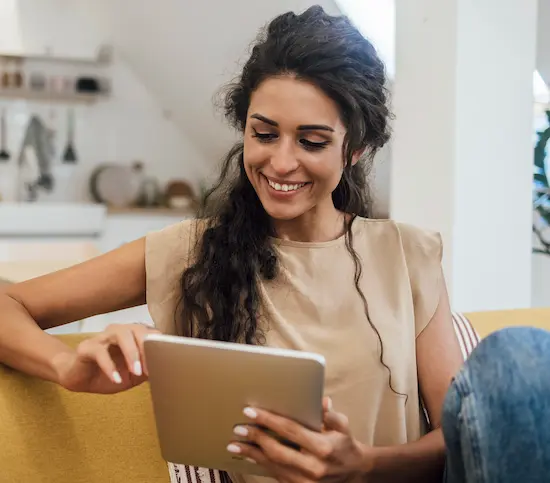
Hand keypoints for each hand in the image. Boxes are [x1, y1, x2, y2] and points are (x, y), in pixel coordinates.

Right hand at [53, 323, 159, 393]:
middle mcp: (120, 331)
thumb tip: (167, 371)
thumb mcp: (133, 376)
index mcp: (134, 335)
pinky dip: (109, 366)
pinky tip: (116, 379)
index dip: (159, 346)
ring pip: (120, 334)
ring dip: (131, 353)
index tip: (165, 364)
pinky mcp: (87, 347)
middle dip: (146, 348)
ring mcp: (103, 337)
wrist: (79, 377)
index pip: (151, 333)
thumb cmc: (110, 373)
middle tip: (150, 369)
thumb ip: (149, 370)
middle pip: (138, 329)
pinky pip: (100, 352)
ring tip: (136, 372)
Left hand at [227, 398, 371, 481]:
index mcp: (323, 448)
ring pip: (273, 466)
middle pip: (277, 450)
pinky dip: (260, 464)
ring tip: (234, 444)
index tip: (251, 411)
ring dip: (252, 454)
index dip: (269, 420)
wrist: (354, 472)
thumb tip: (322, 402)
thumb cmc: (344, 444)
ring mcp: (305, 482)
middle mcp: (313, 468)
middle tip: (239, 428)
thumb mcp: (343, 426)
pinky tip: (249, 455)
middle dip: (256, 438)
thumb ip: (331, 414)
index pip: (290, 430)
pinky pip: (276, 475)